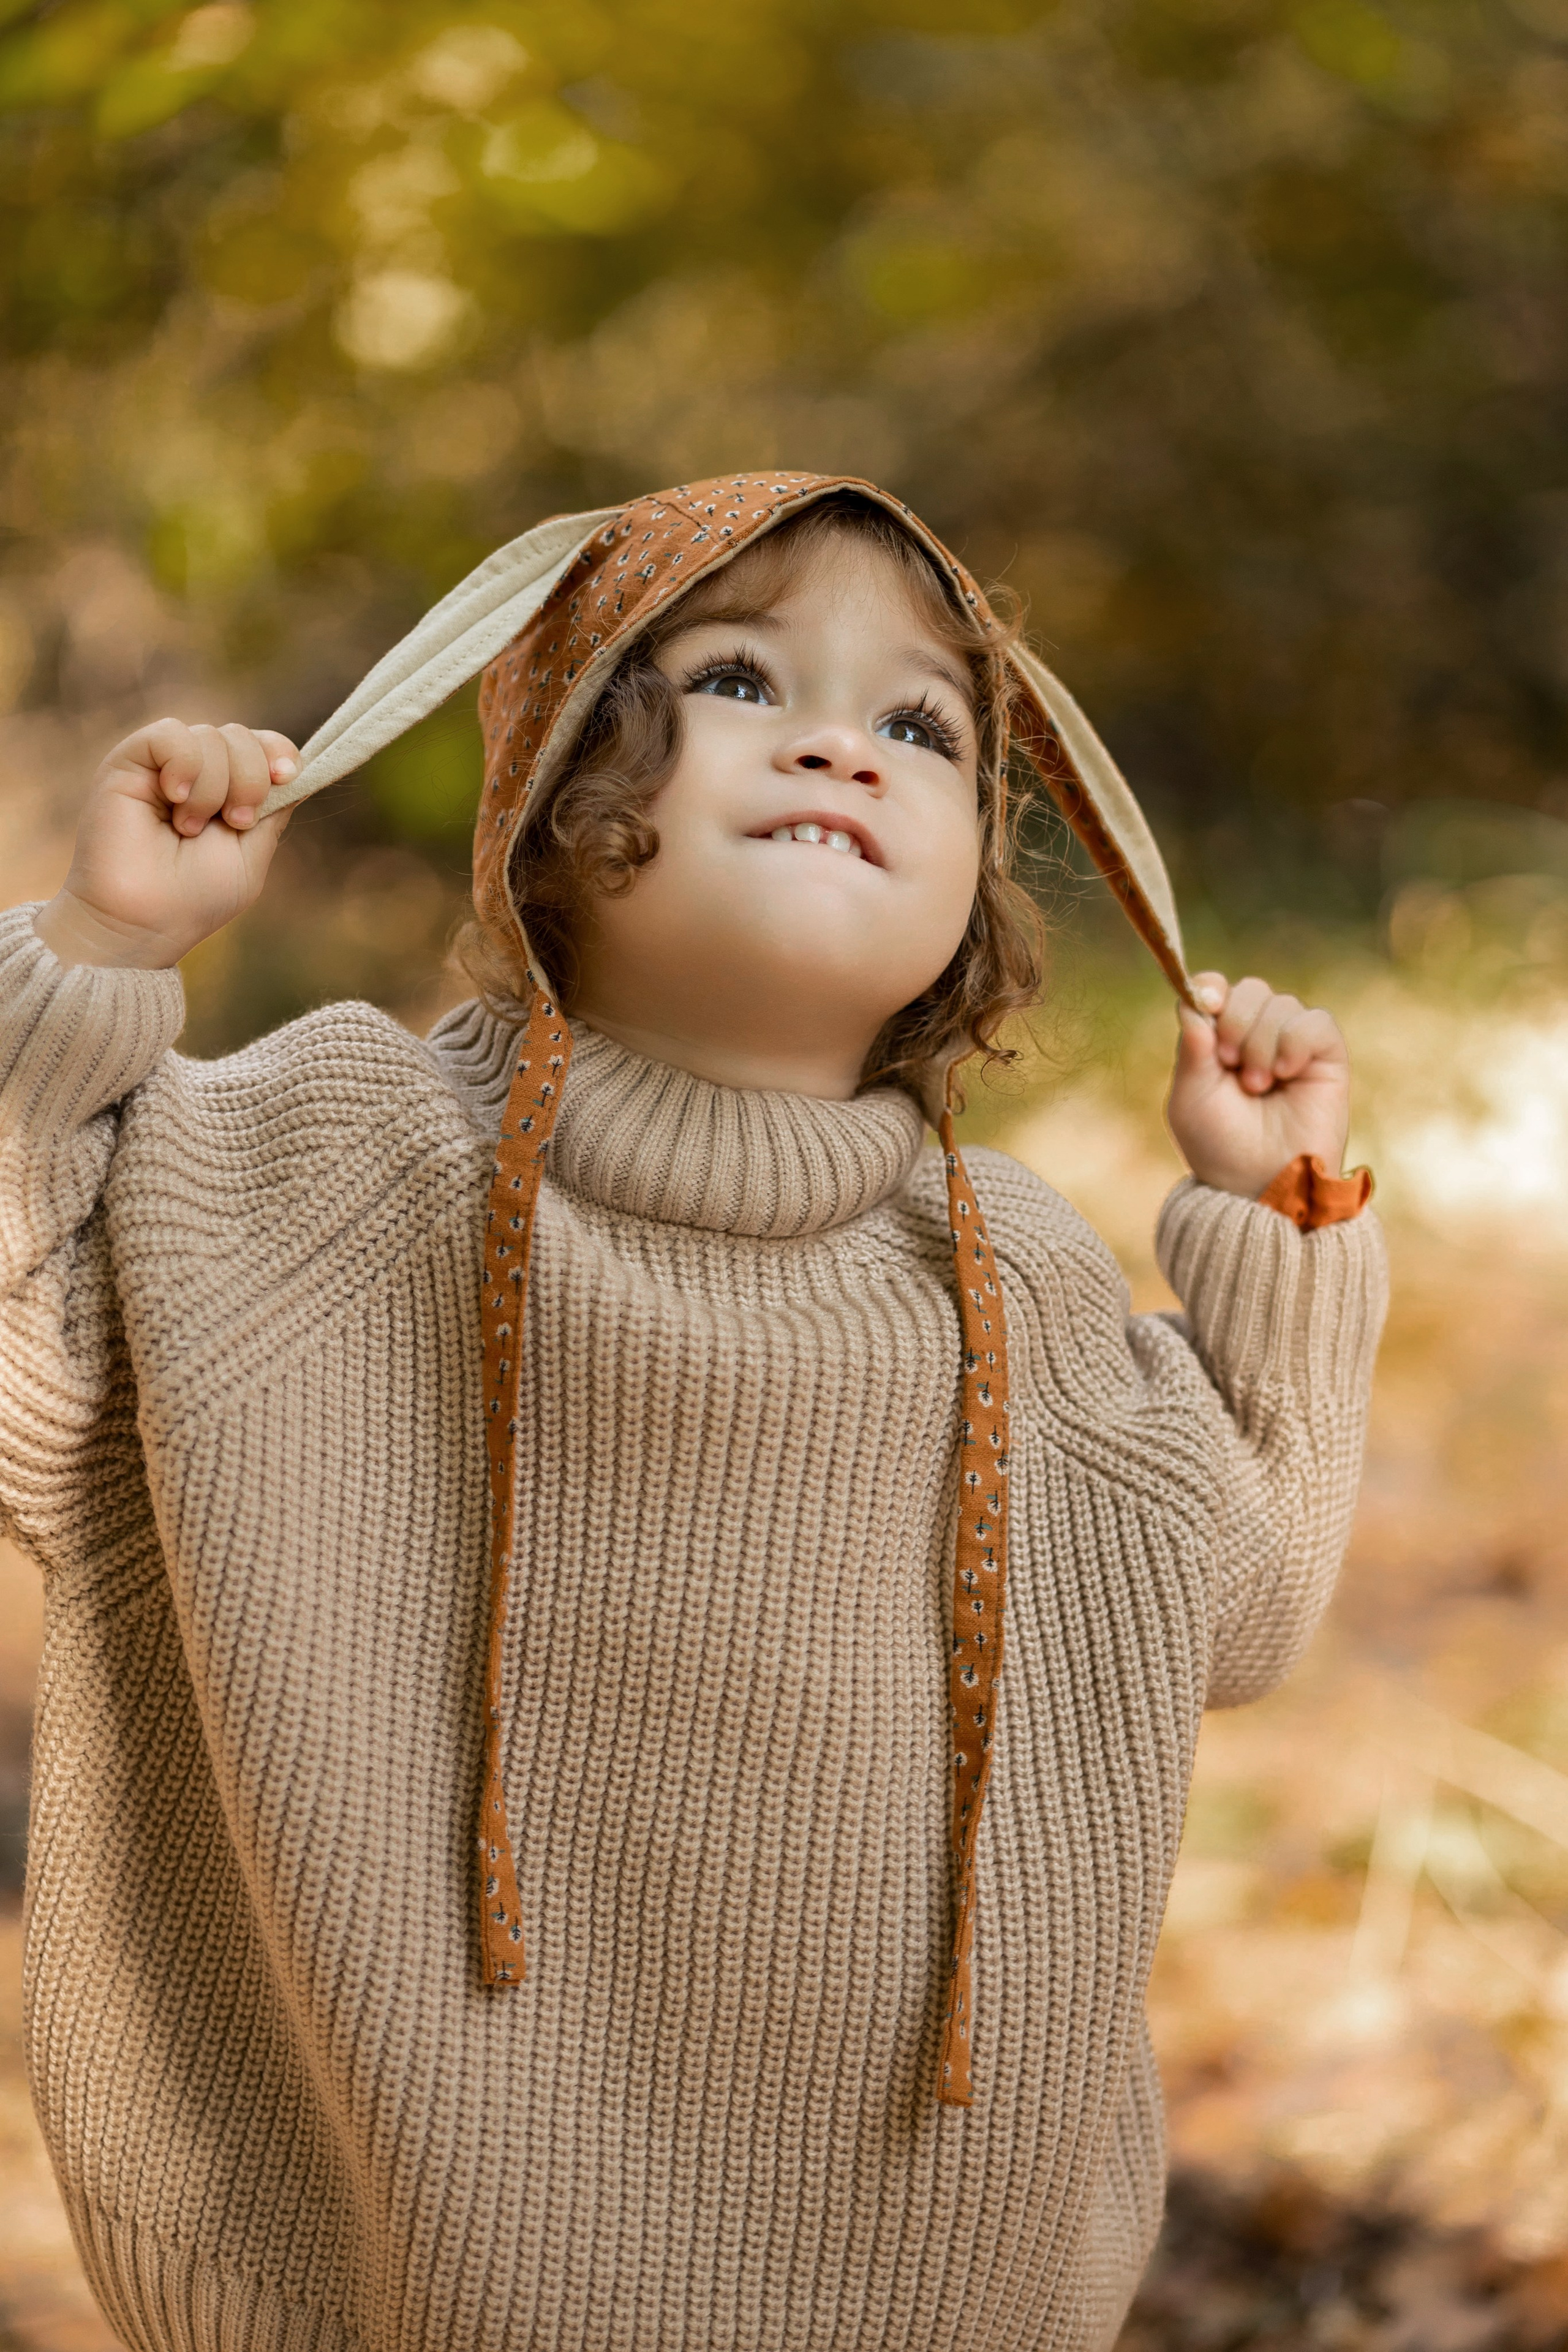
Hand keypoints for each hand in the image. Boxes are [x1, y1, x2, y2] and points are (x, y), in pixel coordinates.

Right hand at [33, 719, 299, 969]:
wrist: (140, 919)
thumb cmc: (195, 897)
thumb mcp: (252, 853)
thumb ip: (274, 808)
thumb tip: (297, 770)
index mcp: (228, 792)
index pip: (263, 745)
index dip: (280, 752)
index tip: (286, 777)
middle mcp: (197, 773)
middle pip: (242, 736)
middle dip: (251, 779)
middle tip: (234, 822)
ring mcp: (163, 765)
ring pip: (211, 735)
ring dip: (214, 788)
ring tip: (187, 828)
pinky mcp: (128, 761)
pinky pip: (170, 733)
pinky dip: (184, 765)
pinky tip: (174, 798)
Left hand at [1166, 971, 1350, 1197]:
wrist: (1261, 1183)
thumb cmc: (1220, 1146)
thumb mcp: (1190, 1097)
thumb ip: (1192, 1046)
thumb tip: (1197, 994)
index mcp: (1219, 1042)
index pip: (1216, 989)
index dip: (1211, 988)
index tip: (1206, 1003)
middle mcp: (1257, 1037)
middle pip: (1249, 989)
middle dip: (1235, 1020)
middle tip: (1229, 1063)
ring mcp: (1293, 1045)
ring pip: (1281, 1003)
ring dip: (1262, 1044)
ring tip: (1258, 1087)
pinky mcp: (1327, 1056)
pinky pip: (1315, 1020)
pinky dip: (1295, 1042)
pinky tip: (1286, 1074)